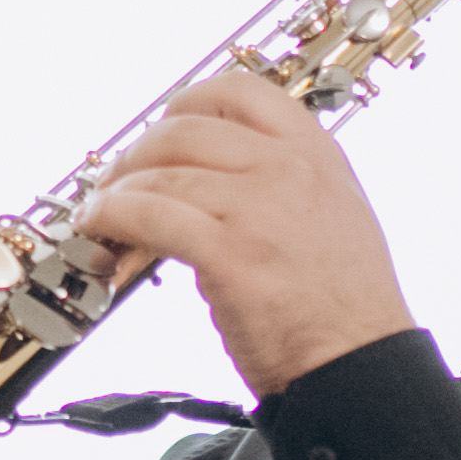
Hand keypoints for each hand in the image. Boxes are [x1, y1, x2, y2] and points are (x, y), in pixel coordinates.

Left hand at [68, 65, 408, 397]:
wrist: (360, 368)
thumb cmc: (344, 309)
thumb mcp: (332, 216)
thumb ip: (279, 183)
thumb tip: (203, 178)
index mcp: (316, 154)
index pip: (238, 91)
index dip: (184, 105)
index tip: (159, 130)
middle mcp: (289, 169)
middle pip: (183, 128)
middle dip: (136, 153)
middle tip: (116, 182)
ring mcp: (259, 207)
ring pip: (159, 171)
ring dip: (114, 191)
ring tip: (100, 216)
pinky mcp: (231, 253)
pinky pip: (149, 214)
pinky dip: (111, 217)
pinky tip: (100, 231)